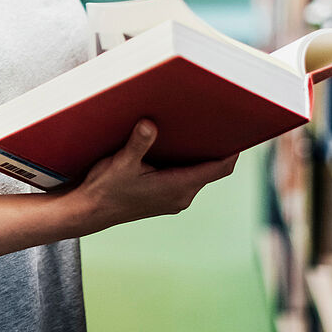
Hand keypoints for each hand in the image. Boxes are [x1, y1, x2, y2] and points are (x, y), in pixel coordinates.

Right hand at [70, 119, 238, 230]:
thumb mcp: (121, 163)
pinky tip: (176, 145)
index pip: (219, 168)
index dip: (233, 150)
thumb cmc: (105, 189)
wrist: (89, 212)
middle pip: (212, 169)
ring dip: (200, 154)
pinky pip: (187, 178)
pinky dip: (188, 162)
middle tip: (218, 119)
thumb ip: (138, 143)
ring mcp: (174, 199)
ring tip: (198, 128)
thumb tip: (150, 124)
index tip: (241, 129)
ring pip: (199, 174)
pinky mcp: (165, 198)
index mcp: (178, 188)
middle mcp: (182, 196)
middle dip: (216, 146)